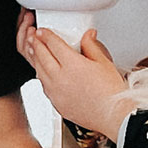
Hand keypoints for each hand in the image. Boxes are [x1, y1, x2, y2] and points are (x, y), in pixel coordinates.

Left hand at [19, 14, 134, 136]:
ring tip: (35, 52)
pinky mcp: (56, 104)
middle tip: (33, 37)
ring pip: (38, 71)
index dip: (45, 35)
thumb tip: (87, 36)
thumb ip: (91, 46)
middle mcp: (60, 79)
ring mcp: (56, 92)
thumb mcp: (103, 63)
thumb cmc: (112, 92)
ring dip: (35, 59)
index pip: (53, 44)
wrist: (113, 115)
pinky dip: (40, 76)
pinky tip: (43, 72)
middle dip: (36, 44)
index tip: (43, 31)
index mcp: (72, 65)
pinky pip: (43, 86)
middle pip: (41, 56)